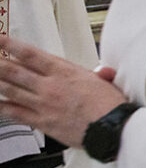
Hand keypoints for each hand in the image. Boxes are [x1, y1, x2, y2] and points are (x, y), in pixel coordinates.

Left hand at [0, 36, 126, 147]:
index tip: (0, 40)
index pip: (31, 55)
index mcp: (65, 72)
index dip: (11, 45)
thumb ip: (99, 75)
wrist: (111, 127)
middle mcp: (50, 85)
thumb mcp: (105, 83)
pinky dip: (2, 107)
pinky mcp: (41, 121)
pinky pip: (14, 113)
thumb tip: (103, 72)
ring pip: (10, 90)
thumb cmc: (110, 106)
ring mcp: (43, 103)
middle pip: (14, 71)